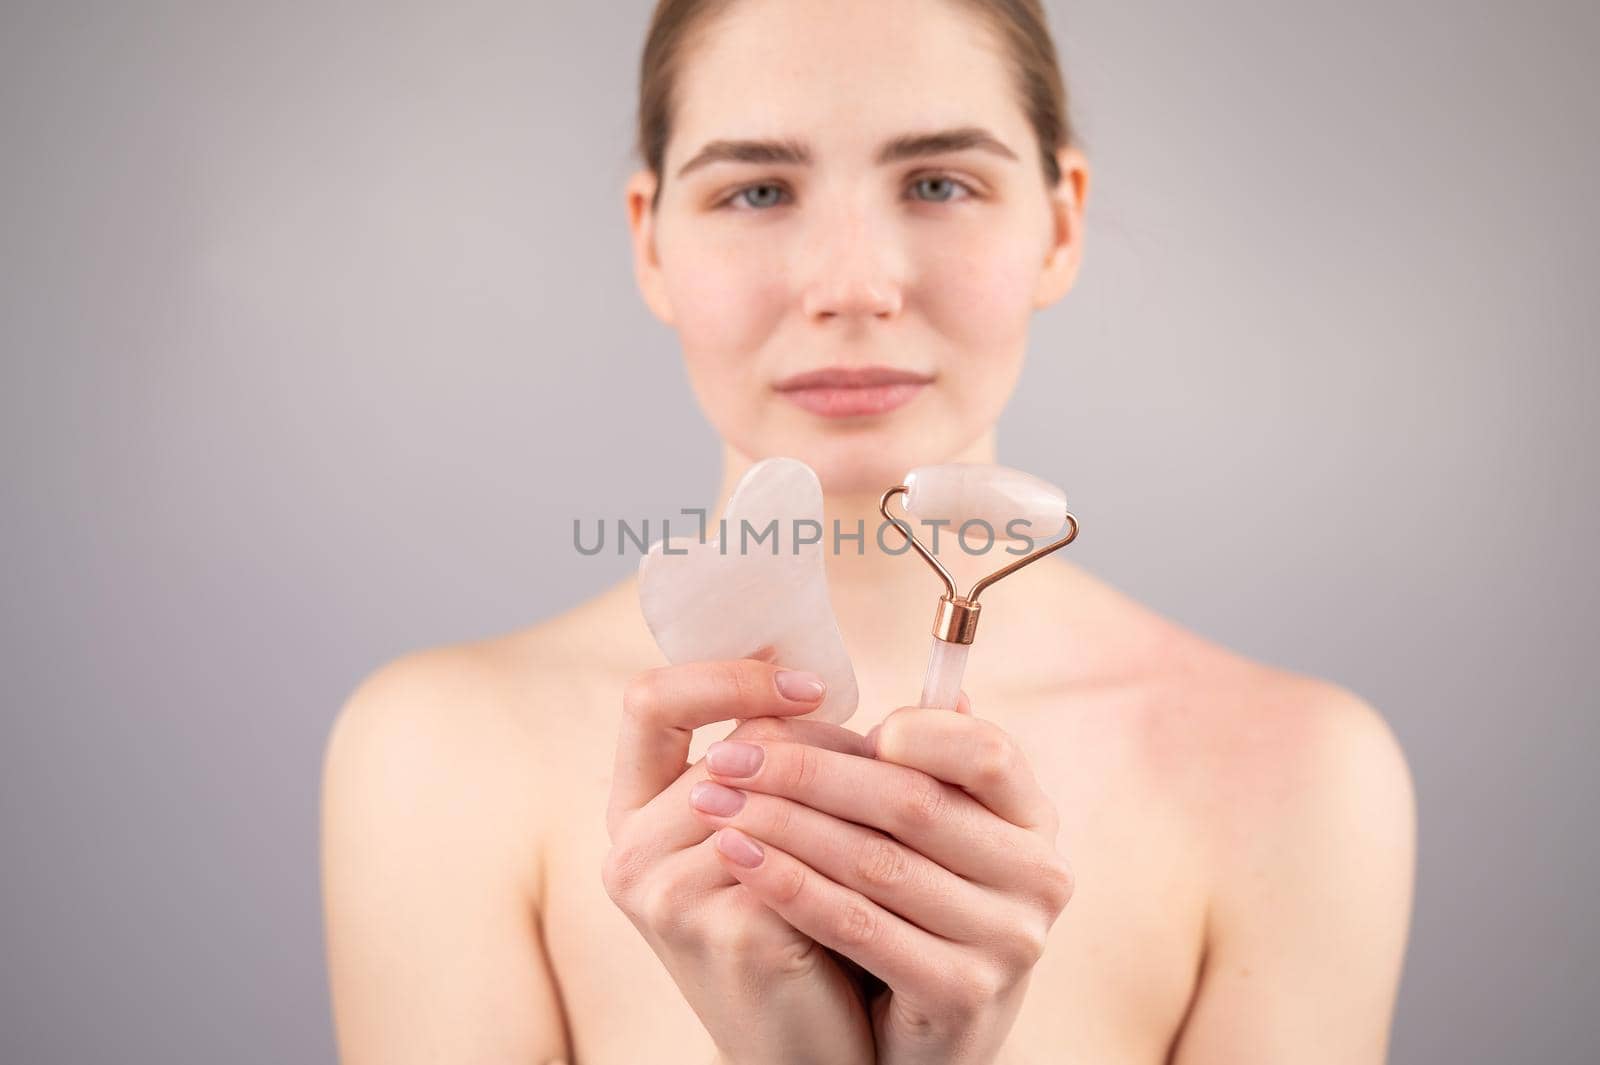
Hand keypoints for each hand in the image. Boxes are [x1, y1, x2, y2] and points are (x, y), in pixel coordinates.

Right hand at [601, 657, 877, 1064]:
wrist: (808, 1051)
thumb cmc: (798, 931)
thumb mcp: (776, 839)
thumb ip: (788, 766)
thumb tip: (867, 673)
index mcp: (634, 815)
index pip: (650, 702)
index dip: (728, 676)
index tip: (810, 684)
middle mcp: (632, 852)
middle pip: (742, 747)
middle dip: (828, 743)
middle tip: (893, 752)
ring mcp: (671, 894)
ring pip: (781, 793)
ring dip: (857, 788)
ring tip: (914, 792)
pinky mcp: (729, 930)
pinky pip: (809, 852)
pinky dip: (864, 839)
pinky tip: (907, 841)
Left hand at [691, 692, 1073, 1064]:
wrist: (923, 1042)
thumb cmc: (918, 909)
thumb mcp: (936, 833)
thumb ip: (929, 764)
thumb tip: (927, 683)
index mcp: (1033, 819)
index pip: (986, 752)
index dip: (909, 730)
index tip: (818, 715)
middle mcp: (1039, 876)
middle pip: (913, 803)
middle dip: (807, 772)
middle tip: (728, 755)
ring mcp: (1008, 940)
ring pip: (876, 863)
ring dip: (784, 825)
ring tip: (715, 801)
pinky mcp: (962, 994)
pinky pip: (859, 925)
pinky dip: (791, 886)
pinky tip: (739, 858)